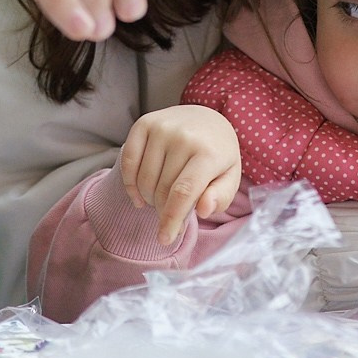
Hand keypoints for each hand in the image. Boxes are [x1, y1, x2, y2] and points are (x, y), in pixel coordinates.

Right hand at [119, 106, 243, 245]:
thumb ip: (220, 197)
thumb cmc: (217, 155)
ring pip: (144, 179)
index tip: (164, 239)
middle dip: (163, 211)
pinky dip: (130, 184)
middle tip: (171, 215)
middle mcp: (183, 136)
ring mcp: (162, 128)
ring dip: (148, 198)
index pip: (183, 192)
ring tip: (160, 199)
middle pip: (162, 189)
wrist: (206, 118)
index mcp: (209, 152)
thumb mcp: (230, 177)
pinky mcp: (144, 124)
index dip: (171, 219)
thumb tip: (204, 209)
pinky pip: (128, 162)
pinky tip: (139, 195)